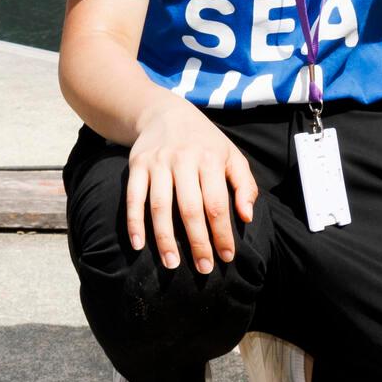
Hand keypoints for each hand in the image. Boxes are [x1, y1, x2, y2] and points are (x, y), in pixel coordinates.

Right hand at [124, 98, 258, 274]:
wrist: (165, 112)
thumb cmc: (205, 142)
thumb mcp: (231, 155)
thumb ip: (244, 185)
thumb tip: (246, 217)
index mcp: (210, 158)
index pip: (217, 203)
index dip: (222, 233)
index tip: (227, 257)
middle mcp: (183, 159)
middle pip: (190, 208)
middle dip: (198, 242)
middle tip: (204, 269)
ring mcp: (158, 162)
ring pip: (160, 206)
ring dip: (165, 238)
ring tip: (172, 264)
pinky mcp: (137, 165)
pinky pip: (134, 197)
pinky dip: (134, 222)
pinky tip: (138, 244)